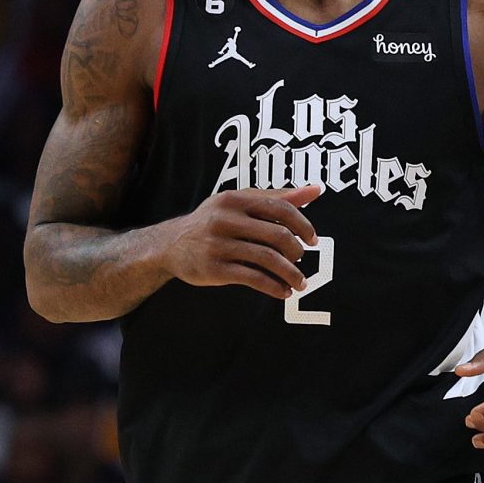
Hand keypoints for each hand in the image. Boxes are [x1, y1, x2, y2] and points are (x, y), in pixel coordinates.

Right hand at [155, 185, 320, 299]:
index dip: (302, 225)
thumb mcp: (238, 203)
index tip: (312, 239)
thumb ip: (276, 197)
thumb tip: (314, 191)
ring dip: (290, 273)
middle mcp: (225, 219)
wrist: (169, 245)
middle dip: (296, 251)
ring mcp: (218, 244)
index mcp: (234, 199)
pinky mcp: (213, 268)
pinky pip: (253, 278)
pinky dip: (273, 287)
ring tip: (299, 282)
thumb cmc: (212, 222)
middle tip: (300, 260)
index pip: (280, 208)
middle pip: (277, 235)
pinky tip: (282, 291)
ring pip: (268, 259)